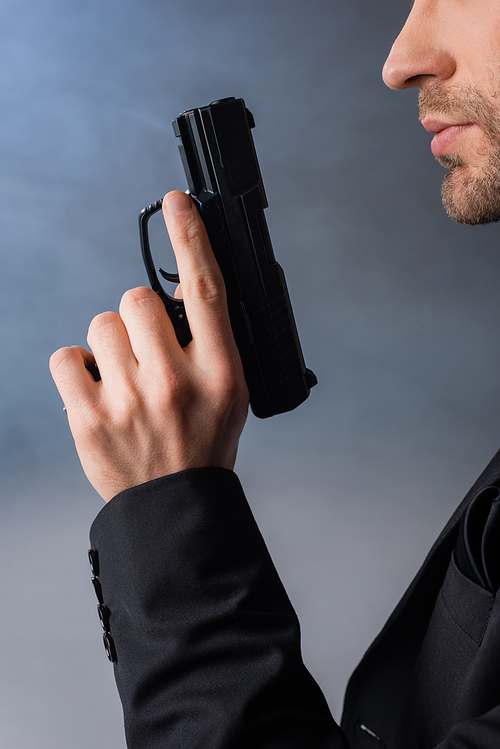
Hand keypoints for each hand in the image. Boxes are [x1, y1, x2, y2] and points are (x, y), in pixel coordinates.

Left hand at [50, 191, 248, 501]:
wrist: (173, 503)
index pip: (207, 290)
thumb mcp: (228, 390)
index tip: (178, 203)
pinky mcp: (89, 417)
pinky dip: (78, 367)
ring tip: (124, 377)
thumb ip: (210, 340)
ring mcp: (130, 400)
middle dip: (139, 317)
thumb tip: (182, 289)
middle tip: (147, 351)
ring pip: (101, 324)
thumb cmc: (202, 443)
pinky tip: (98, 388)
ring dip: (110, 343)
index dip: (192, 238)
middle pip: (137, 300)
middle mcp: (176, 381)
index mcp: (219, 371)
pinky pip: (66, 356)